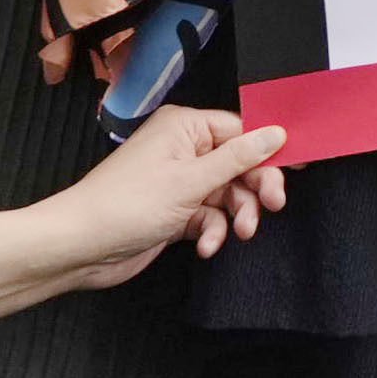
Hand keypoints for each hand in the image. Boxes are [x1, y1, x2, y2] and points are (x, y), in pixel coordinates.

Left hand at [0, 106, 288, 334]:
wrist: (77, 248)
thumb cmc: (128, 204)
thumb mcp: (190, 180)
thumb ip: (238, 158)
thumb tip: (278, 132)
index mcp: (186, 129)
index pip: (242, 131)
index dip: (270, 150)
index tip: (299, 168)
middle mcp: (184, 151)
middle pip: (239, 164)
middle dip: (254, 188)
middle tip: (272, 208)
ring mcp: (179, 183)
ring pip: (227, 194)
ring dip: (235, 216)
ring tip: (239, 234)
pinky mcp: (174, 213)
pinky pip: (209, 217)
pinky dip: (212, 231)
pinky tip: (206, 246)